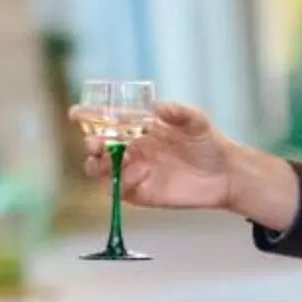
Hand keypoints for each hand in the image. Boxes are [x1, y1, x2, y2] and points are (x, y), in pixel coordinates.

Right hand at [85, 101, 234, 211]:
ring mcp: (133, 172)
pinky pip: (117, 191)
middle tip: (94, 143)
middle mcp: (131, 149)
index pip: (106, 120)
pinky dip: (116, 184)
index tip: (75, 113)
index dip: (88, 116)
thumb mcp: (196, 120)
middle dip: (90, 143)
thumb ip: (178, 112)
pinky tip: (130, 177)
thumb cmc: (208, 142)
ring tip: (105, 160)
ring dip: (96, 164)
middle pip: (97, 147)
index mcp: (138, 128)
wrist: (225, 174)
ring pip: (101, 170)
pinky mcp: (140, 193)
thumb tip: (157, 107)